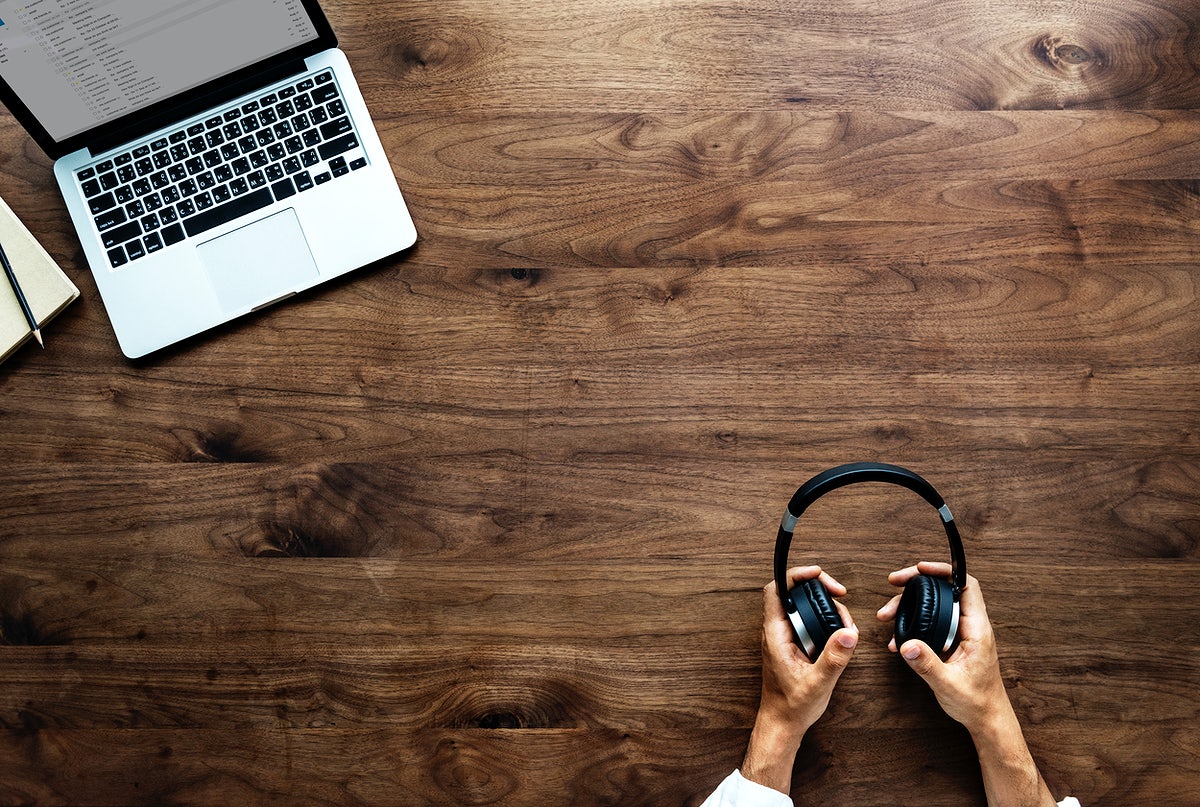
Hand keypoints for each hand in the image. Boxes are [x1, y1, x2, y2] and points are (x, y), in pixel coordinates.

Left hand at [740, 566, 858, 792]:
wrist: (783, 724)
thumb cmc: (792, 706)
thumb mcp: (817, 683)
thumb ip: (833, 658)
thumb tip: (849, 633)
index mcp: (775, 634)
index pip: (776, 590)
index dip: (795, 575)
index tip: (817, 574)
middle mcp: (778, 631)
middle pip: (794, 593)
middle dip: (818, 588)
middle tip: (840, 594)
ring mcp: (786, 637)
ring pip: (804, 607)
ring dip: (825, 607)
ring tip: (845, 621)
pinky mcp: (795, 645)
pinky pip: (809, 623)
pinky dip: (826, 622)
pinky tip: (841, 635)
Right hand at [875, 561, 1006, 730]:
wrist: (987, 720)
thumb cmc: (977, 703)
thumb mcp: (948, 685)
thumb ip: (927, 664)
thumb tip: (907, 644)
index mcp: (977, 630)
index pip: (966, 586)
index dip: (945, 571)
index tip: (921, 569)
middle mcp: (971, 627)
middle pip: (945, 591)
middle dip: (917, 584)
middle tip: (895, 583)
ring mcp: (962, 634)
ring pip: (935, 607)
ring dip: (911, 606)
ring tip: (887, 614)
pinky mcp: (953, 643)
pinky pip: (933, 624)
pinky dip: (914, 624)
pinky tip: (897, 639)